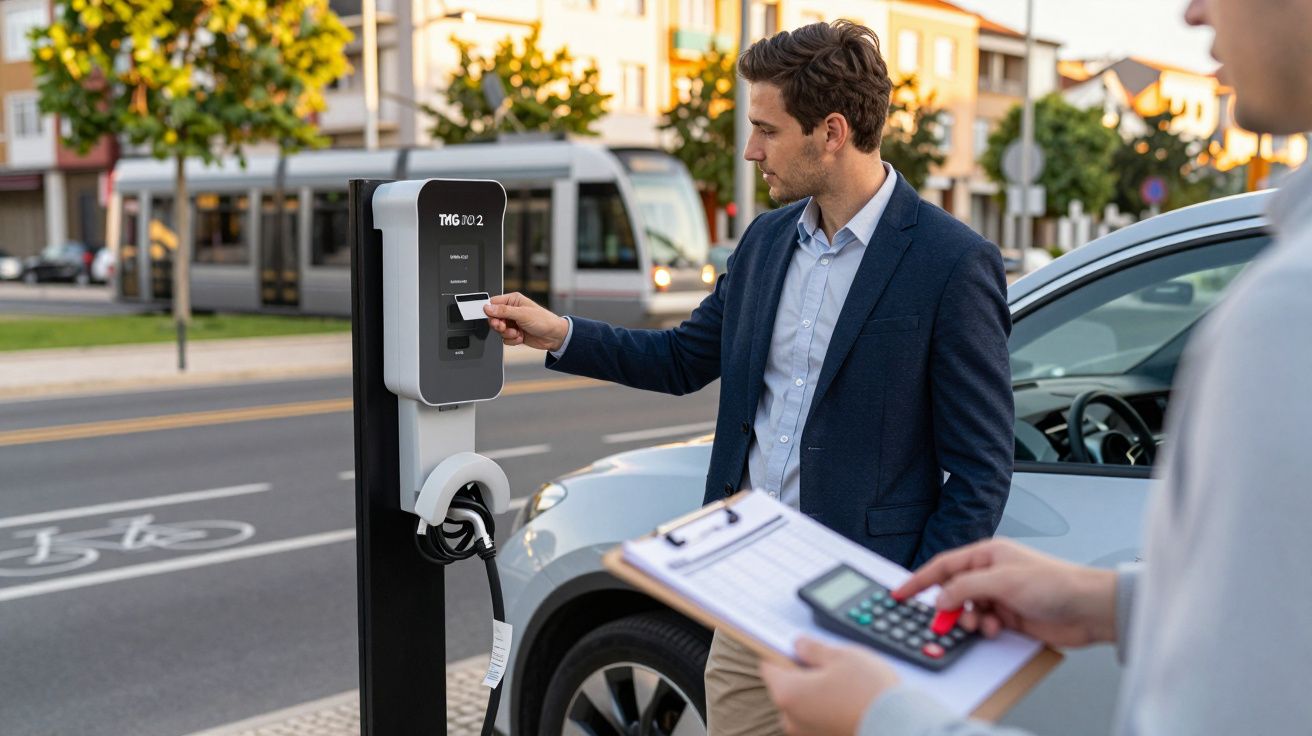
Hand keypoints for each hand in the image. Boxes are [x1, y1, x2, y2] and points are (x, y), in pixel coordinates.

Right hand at [483, 292, 569, 350]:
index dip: (491, 312)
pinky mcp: (514, 333)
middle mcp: (511, 311)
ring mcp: (513, 323)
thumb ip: (504, 311)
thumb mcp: (522, 314)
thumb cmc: (544, 320)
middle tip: (503, 327)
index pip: (493, 303)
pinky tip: (520, 337)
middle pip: (493, 318)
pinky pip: (505, 338)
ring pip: (498, 330)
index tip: (494, 319)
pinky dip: (512, 340)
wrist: (554, 336)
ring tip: (517, 333)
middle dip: (498, 325)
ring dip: (507, 334)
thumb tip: (488, 308)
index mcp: (513, 300)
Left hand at [760, 637, 899, 735]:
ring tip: (846, 685)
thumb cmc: (869, 691)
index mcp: (787, 693)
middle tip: (830, 664)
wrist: (900, 727)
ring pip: (803, 706)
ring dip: (817, 694)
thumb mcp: (841, 656)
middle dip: (803, 674)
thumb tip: (799, 644)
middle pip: (786, 688)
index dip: (781, 652)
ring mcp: (807, 735)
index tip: (793, 646)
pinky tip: (850, 703)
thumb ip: (813, 648)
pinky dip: (828, 711)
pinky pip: (818, 722)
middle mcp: (791, 719)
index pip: (769, 666)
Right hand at [893, 538, 1117, 647]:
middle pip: (953, 591)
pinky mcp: (1009, 616)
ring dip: (968, 620)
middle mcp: (991, 574)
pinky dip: (983, 629)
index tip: (900, 593)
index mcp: (987, 555)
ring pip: (967, 610)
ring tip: (978, 624)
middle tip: (941, 621)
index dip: (919, 579)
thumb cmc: (1056, 583)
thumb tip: (940, 597)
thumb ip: (965, 587)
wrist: (1088, 609)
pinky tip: (994, 629)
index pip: (943, 566)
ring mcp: (1000, 596)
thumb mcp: (1003, 580)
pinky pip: (983, 624)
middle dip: (947, 607)